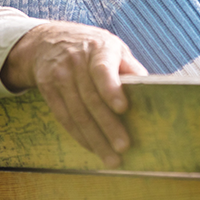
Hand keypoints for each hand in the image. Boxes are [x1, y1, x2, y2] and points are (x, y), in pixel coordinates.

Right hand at [2, 21, 146, 167]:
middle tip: (123, 147)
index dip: (111, 89)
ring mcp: (59, 76)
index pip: (103, 69)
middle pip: (91, 98)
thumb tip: (151, 88)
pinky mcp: (47, 89)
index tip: (123, 108)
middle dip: (108, 126)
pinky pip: (63, 117)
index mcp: (99, 48)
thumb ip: (130, 67)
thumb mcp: (114, 47)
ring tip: (111, 158)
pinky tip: (93, 148)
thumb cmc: (93, 48)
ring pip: (77, 113)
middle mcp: (76, 62)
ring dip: (94, 138)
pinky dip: (79, 136)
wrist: (48, 40)